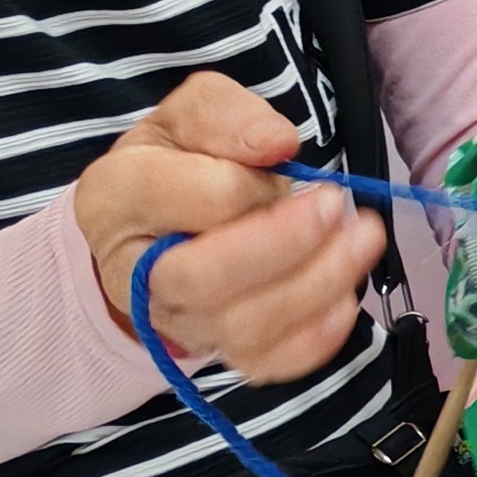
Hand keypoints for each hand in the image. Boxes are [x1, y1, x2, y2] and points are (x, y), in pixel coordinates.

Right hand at [71, 73, 385, 384]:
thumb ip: (228, 115)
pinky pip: (266, 363)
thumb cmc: (180, 160)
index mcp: (116, 198)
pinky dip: (316, 336)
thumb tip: (277, 144)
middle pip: (206, 280)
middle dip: (287, 244)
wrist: (162, 222)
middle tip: (337, 206)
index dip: (251, 185)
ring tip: (360, 240)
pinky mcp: (216, 351)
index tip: (285, 158)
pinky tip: (343, 295)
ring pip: (242, 329)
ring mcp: (173, 321)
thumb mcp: (192, 113)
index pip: (193, 201)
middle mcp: (133, 273)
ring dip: (316, 286)